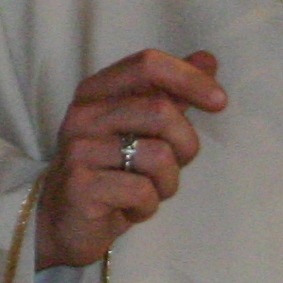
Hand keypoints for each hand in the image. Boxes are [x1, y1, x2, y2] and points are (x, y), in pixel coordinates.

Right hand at [36, 49, 226, 268]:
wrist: (64, 223)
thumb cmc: (110, 171)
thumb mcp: (141, 128)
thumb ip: (171, 92)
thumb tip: (207, 59)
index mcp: (96, 90)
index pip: (147, 64)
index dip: (189, 78)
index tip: (219, 102)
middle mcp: (83, 113)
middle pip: (162, 111)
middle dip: (185, 145)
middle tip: (174, 167)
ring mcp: (78, 149)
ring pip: (159, 156)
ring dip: (167, 183)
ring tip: (146, 191)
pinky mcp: (80, 186)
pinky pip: (143, 191)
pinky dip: (148, 207)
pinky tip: (129, 209)